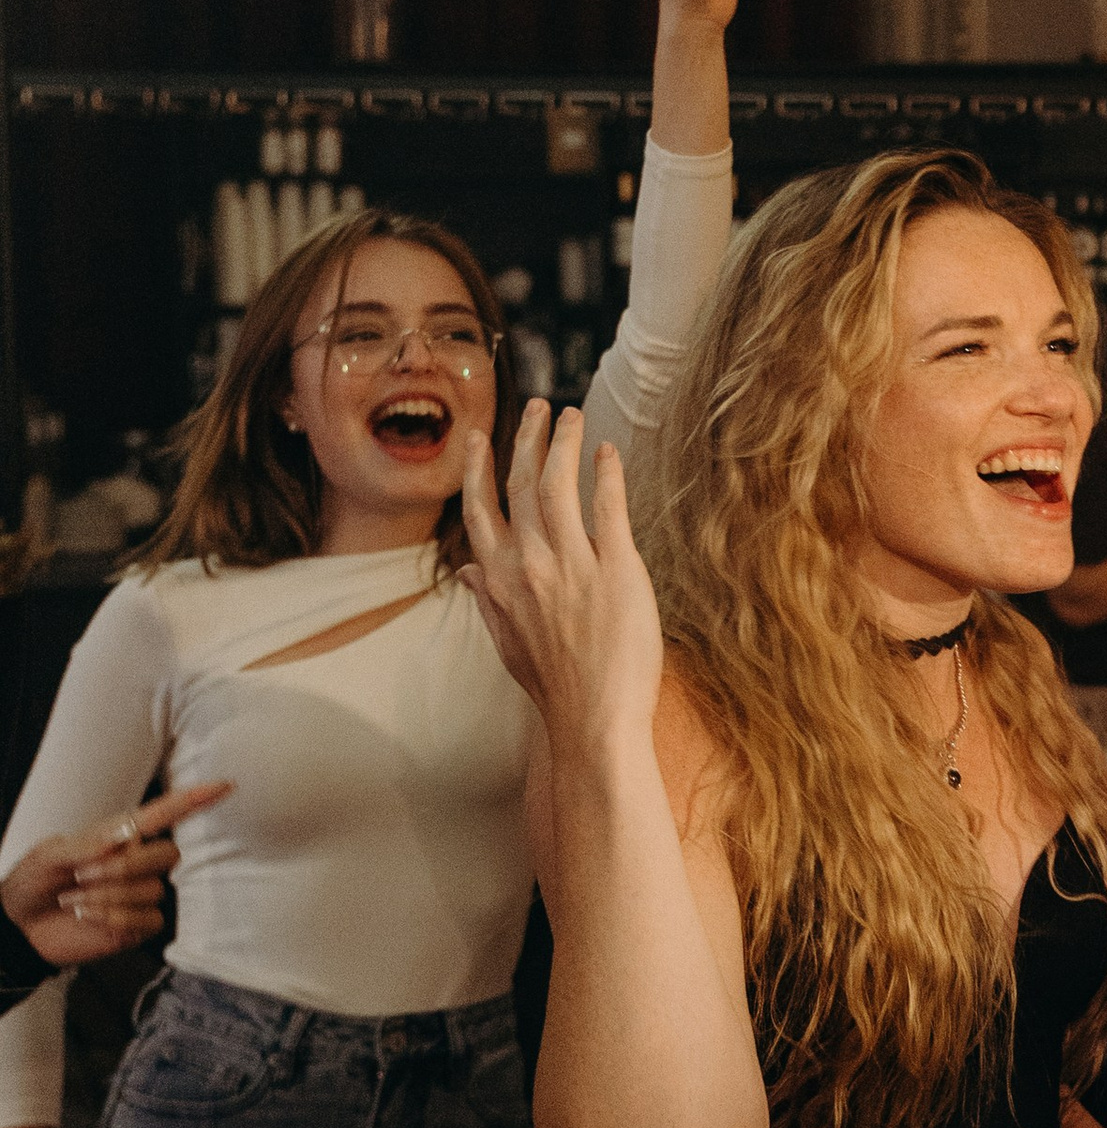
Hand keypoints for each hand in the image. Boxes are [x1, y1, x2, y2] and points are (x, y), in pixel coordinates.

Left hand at [2, 783, 230, 967]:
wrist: (20, 927)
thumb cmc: (32, 885)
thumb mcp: (48, 855)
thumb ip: (83, 844)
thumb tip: (121, 839)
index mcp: (119, 836)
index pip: (163, 815)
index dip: (194, 800)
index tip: (224, 785)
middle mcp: (137, 862)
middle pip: (168, 854)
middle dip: (125, 866)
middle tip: (84, 874)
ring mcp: (140, 895)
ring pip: (152, 889)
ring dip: (108, 895)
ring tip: (75, 899)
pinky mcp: (138, 925)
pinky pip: (148, 918)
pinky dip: (114, 917)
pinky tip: (89, 915)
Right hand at [459, 407, 663, 758]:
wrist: (594, 720)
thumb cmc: (553, 685)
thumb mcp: (507, 642)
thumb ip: (486, 600)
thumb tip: (468, 573)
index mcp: (497, 581)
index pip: (480, 509)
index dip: (478, 467)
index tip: (479, 436)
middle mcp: (529, 565)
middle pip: (523, 484)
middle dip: (529, 438)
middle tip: (541, 407)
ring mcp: (572, 565)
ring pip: (561, 484)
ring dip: (566, 442)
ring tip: (573, 416)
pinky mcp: (617, 570)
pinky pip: (609, 508)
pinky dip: (607, 474)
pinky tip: (609, 453)